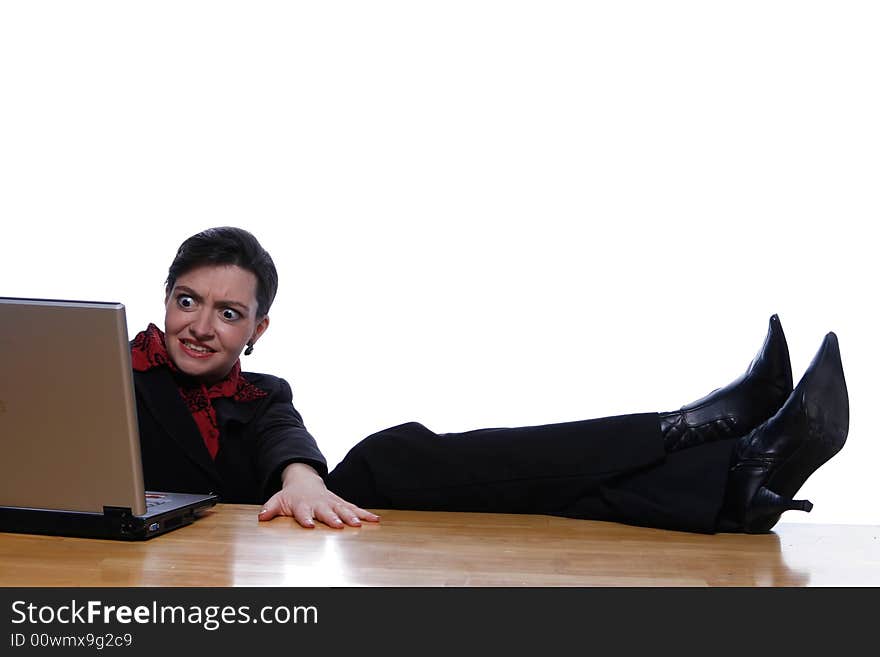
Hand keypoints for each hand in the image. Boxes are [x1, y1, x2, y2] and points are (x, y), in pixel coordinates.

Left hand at [258, 462, 380, 528]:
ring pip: (343, 509)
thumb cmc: (291, 496)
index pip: (303, 512)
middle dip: (333, 518)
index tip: (310, 526)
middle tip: (340, 526)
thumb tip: (261, 517)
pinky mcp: (341, 503)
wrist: (305, 481)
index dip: (306, 519)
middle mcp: (319, 503)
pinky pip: (354, 508)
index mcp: (303, 504)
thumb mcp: (277, 500)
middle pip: (327, 511)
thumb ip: (269, 508)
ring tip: (359, 524)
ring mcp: (332, 503)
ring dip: (352, 517)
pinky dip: (365, 514)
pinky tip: (375, 520)